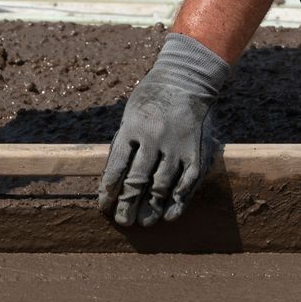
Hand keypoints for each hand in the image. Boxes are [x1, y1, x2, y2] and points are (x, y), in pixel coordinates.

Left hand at [98, 34, 233, 226]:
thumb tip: (112, 180)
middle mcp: (153, 138)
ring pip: (161, 185)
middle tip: (123, 221)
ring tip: (144, 221)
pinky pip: (186, 183)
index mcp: (132, 128)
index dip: (108, 191)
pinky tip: (168, 214)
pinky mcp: (196, 152)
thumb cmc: (151, 100)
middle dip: (128, 204)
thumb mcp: (130, 115)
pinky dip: (177, 201)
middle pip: (137, 181)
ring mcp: (176, 146)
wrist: (187, 79)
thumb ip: (124, 144)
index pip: (115, 168)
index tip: (104, 206)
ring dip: (151, 207)